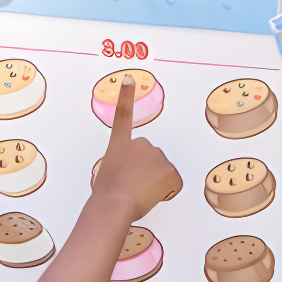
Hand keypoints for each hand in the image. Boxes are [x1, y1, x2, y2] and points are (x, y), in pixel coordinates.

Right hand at [92, 74, 181, 218]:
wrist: (115, 201)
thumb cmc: (108, 194)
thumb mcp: (107, 176)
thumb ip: (120, 170)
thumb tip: (126, 180)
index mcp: (120, 144)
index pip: (123, 114)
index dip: (126, 96)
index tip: (130, 80)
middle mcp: (140, 144)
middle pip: (151, 156)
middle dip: (148, 170)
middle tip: (135, 186)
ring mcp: (156, 155)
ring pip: (163, 171)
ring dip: (156, 182)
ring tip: (141, 191)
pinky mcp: (169, 170)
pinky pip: (174, 184)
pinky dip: (167, 192)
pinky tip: (154, 195)